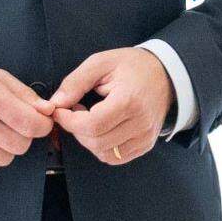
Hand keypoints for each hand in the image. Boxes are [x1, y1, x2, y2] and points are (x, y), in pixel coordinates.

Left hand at [45, 45, 176, 166]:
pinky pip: (116, 157)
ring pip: (104, 153)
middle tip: (75, 111)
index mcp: (129, 101)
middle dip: (76, 130)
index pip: (92, 125)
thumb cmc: (134, 66)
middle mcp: (140, 123)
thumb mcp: (101, 62)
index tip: (60, 111)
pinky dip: (102, 148)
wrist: (165, 74)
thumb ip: (75, 82)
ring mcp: (145, 137)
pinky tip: (101, 130)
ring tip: (90, 119)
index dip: (69, 121)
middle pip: (96, 142)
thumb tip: (56, 103)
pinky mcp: (146, 145)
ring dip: (88, 140)